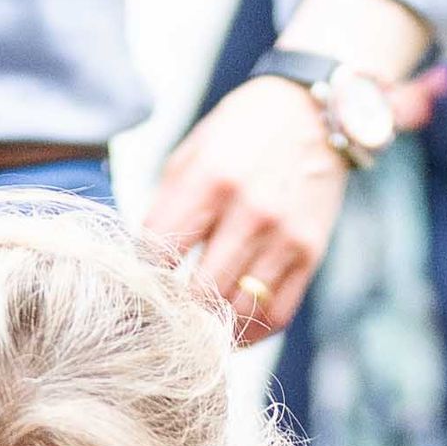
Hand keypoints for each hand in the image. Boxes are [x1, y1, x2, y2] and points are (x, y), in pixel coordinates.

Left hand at [140, 75, 347, 336]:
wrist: (311, 114)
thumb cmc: (239, 135)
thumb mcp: (190, 155)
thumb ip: (165, 211)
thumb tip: (140, 270)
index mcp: (210, 180)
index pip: (159, 254)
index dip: (141, 279)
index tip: (135, 288)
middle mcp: (251, 211)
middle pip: (197, 292)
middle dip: (174, 310)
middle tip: (160, 317)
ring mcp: (284, 236)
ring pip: (237, 312)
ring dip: (212, 325)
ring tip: (192, 325)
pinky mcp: (310, 254)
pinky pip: (276, 314)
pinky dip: (249, 331)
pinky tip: (230, 326)